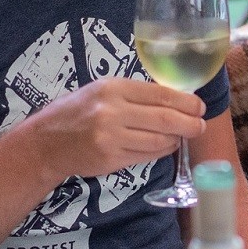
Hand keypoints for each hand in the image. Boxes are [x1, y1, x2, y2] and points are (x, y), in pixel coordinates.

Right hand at [22, 77, 206, 183]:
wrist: (47, 142)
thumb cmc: (77, 111)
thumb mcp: (102, 90)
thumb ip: (134, 94)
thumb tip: (174, 98)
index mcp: (113, 88)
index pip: (160, 94)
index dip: (185, 102)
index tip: (199, 106)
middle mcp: (113, 112)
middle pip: (164, 118)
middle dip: (189, 123)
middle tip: (200, 125)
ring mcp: (112, 138)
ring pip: (159, 140)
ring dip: (176, 139)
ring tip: (184, 135)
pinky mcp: (111, 160)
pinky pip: (147, 155)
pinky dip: (162, 151)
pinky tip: (166, 145)